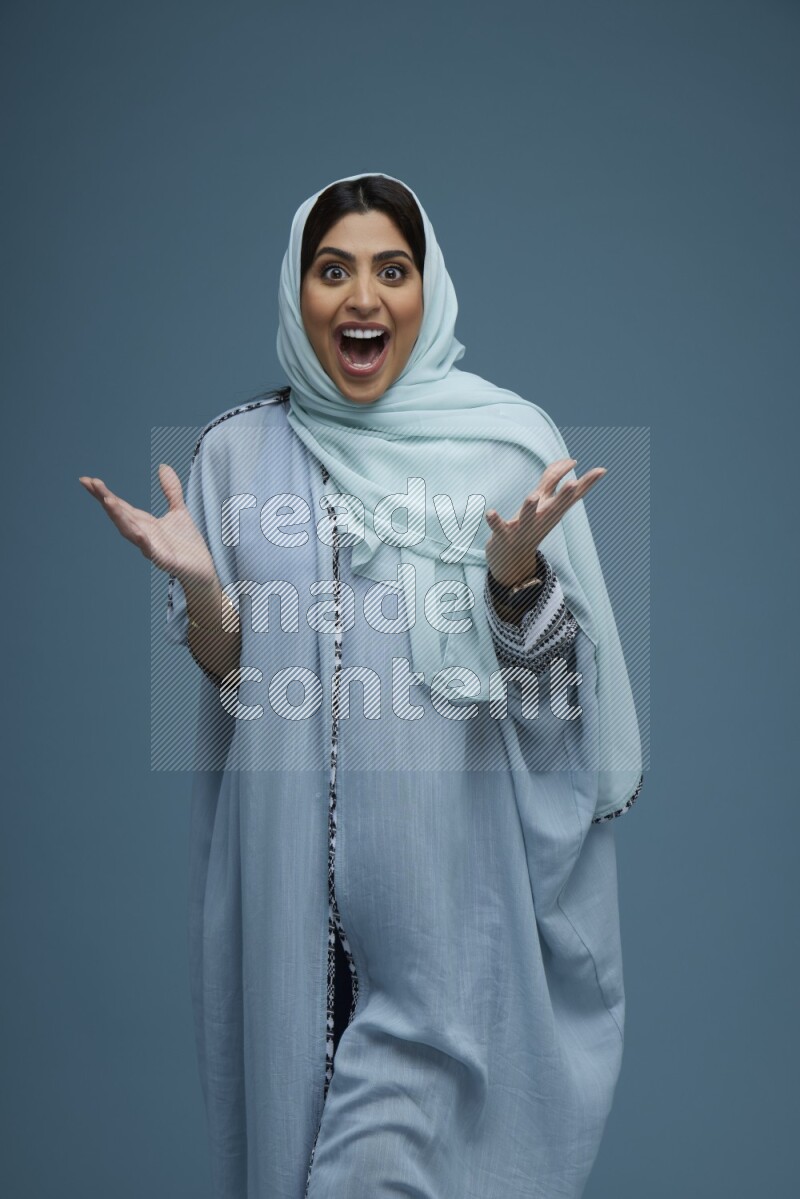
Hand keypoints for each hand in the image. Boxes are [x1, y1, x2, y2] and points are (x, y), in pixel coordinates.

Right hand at [79, 463, 215, 584]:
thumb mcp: (179, 510)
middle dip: (104, 499)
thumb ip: (171, 490)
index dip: (104, 493)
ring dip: (117, 516)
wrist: (202, 568)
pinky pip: (149, 550)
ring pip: (129, 531)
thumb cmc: (187, 543)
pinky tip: (136, 531)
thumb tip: (163, 466)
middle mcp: (141, 534)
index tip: (88, 480)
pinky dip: (141, 540)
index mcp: (143, 523)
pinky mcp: (162, 560)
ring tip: (107, 500)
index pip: (120, 505)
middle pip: (119, 514)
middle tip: (91, 483)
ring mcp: (149, 548)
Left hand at [484, 458, 605, 586]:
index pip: (572, 496)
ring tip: (533, 496)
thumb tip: (571, 460)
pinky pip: (499, 528)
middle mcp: (541, 519)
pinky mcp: (504, 536)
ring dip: (529, 507)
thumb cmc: (530, 525)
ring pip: (528, 517)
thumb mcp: (544, 501)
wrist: (511, 560)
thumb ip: (554, 479)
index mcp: (552, 510)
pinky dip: (494, 521)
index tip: (601, 470)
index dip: (586, 483)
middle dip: (564, 496)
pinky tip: (490, 512)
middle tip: (573, 484)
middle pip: (555, 507)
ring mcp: (523, 529)